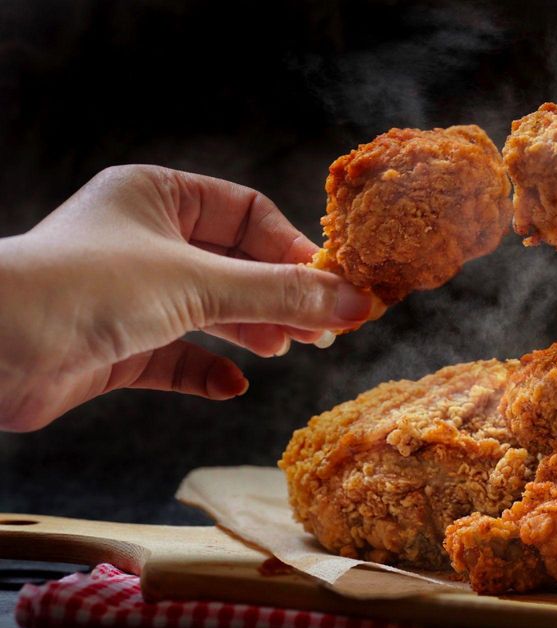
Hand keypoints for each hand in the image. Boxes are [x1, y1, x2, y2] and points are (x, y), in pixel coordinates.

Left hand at [0, 165, 372, 430]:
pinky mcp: (117, 344)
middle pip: (235, 265)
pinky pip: (177, 355)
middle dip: (279, 297)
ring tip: (285, 350)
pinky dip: (207, 370)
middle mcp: (144, 240)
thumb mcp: (198, 282)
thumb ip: (280, 294)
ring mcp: (130, 294)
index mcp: (158, 197)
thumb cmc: (85, 287)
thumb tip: (356, 303)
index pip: (248, 214)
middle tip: (322, 329)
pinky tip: (230, 386)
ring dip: (250, 332)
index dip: (293, 250)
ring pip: (211, 310)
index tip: (333, 286)